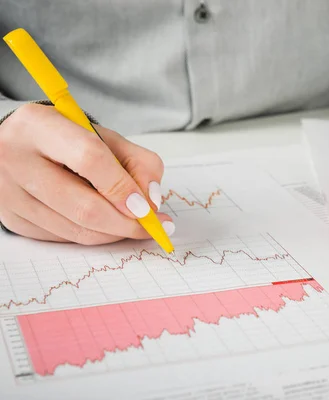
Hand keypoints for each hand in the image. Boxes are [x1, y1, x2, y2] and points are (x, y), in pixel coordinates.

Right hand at [0, 104, 173, 244]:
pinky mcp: (11, 219)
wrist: (19, 146)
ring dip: (113, 233)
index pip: (90, 159)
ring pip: (76, 230)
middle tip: (151, 227)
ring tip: (132, 224)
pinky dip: (92, 235)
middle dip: (126, 223)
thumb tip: (152, 200)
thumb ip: (138, 162)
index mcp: (39, 126)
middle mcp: (15, 159)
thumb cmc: (68, 140)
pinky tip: (105, 224)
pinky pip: (63, 238)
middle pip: (84, 206)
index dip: (124, 187)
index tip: (148, 207)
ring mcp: (9, 193)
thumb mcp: (106, 137)